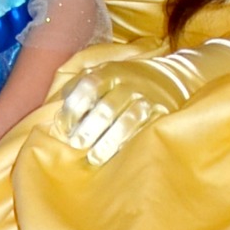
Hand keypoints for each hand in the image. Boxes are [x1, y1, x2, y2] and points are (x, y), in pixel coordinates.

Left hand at [52, 59, 189, 164]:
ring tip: (94, 157)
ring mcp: (146, 98)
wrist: (172, 76)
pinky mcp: (161, 113)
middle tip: (77, 144)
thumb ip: (80, 84)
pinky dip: (129, 142)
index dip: (74, 108)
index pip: (88, 87)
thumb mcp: (104, 71)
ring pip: (127, 121)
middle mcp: (128, 83)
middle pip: (106, 107)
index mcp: (110, 72)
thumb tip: (58, 105)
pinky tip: (118, 154)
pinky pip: (144, 129)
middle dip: (89, 128)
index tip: (65, 127)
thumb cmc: (127, 80)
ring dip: (108, 141)